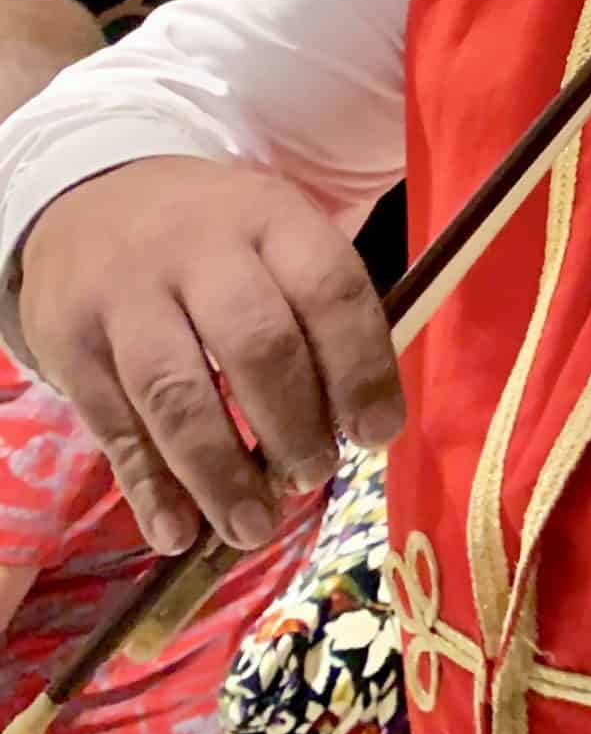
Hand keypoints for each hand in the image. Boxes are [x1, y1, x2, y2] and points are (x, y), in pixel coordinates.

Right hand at [19, 158, 402, 555]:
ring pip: (177, 392)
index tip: (378, 435)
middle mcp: (199, 249)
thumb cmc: (219, 242)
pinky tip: (180, 532)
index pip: (329, 289)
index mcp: (272, 218)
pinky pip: (114, 426)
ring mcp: (127, 295)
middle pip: (255, 343)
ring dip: (221, 472)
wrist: (93, 201)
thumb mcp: (278, 239)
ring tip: (255, 526)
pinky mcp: (70, 342)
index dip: (360, 368)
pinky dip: (150, 488)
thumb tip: (363, 426)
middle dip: (294, 424)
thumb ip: (320, 316)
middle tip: (315, 475)